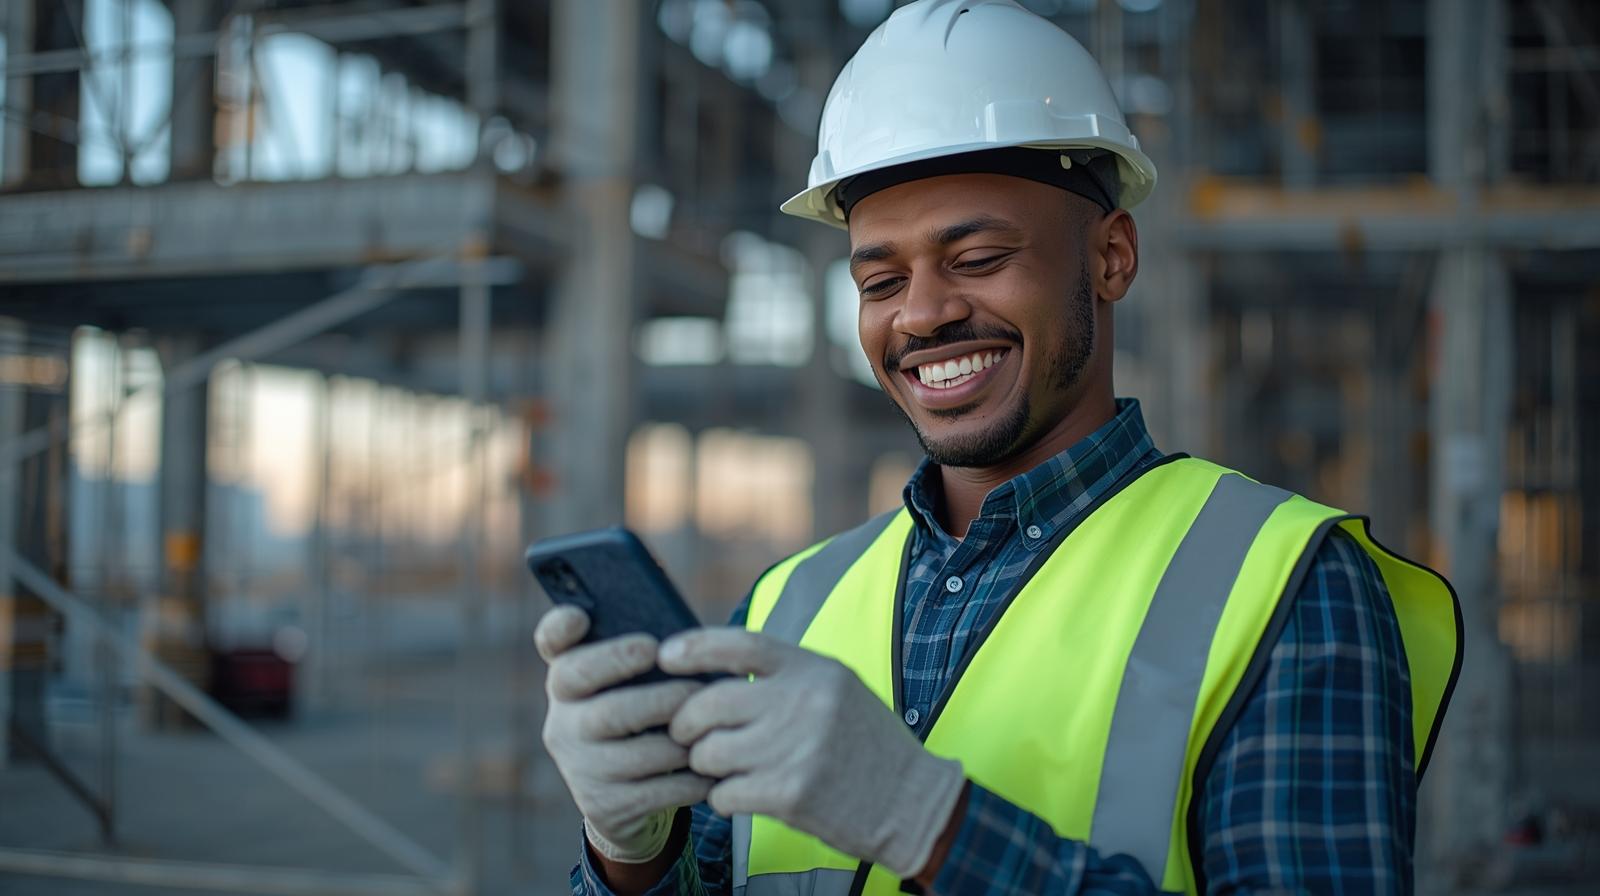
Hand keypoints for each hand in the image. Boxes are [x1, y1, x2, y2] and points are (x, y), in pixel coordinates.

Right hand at [536, 606, 712, 862]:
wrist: (622, 795)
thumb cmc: (640, 715)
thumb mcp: (631, 684)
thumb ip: (644, 657)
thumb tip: (687, 641)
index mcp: (568, 677)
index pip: (551, 643)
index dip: (559, 628)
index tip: (582, 616)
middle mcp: (563, 721)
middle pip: (604, 708)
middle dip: (654, 697)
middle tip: (692, 688)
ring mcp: (579, 766)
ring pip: (634, 754)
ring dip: (680, 739)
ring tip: (710, 727)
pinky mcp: (603, 804)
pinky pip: (654, 792)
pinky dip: (689, 778)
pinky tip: (710, 766)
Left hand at [659, 628, 965, 878]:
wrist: (911, 800)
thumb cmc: (865, 742)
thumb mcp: (836, 688)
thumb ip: (784, 675)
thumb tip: (712, 668)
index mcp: (814, 669)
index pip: (741, 645)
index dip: (695, 648)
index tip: (666, 656)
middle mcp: (804, 703)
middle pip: (709, 703)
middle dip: (685, 722)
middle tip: (685, 735)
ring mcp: (796, 749)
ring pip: (709, 753)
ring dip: (706, 765)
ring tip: (725, 769)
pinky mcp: (790, 794)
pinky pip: (723, 794)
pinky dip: (723, 798)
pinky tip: (743, 795)